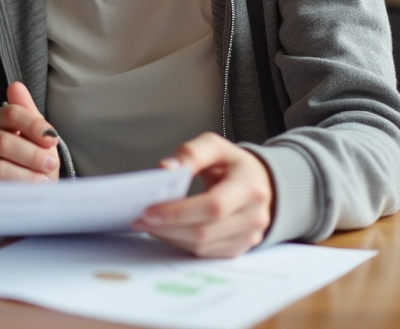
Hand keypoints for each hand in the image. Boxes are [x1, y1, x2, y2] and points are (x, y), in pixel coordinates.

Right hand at [0, 81, 60, 181]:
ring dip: (25, 174)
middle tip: (51, 164)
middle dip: (32, 154)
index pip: (10, 114)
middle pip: (2, 141)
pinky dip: (13, 188)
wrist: (16, 194)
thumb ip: (26, 112)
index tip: (52, 140)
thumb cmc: (25, 163)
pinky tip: (26, 191)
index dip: (34, 125)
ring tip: (42, 180)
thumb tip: (16, 86)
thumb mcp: (31, 137)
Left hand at [133, 132, 273, 257]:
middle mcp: (253, 216)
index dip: (178, 212)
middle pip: (204, 231)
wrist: (260, 184)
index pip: (212, 207)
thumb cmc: (234, 165)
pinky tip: (165, 231)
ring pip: (202, 247)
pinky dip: (180, 243)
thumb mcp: (216, 147)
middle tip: (139, 219)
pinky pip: (204, 253)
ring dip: (169, 237)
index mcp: (250, 188)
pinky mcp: (238, 248)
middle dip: (166, 227)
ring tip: (147, 224)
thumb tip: (165, 169)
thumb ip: (191, 153)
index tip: (149, 210)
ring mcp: (248, 237)